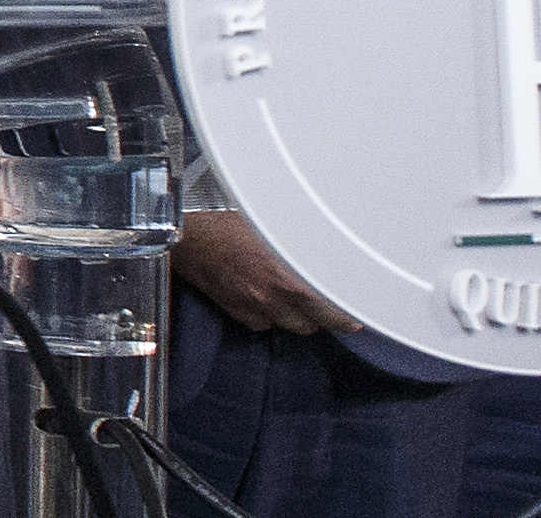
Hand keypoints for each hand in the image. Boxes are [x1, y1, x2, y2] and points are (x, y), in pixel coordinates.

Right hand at [172, 211, 362, 334]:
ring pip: (289, 325)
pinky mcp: (235, 311)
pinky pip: (263, 323)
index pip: (333, 311)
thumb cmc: (223, 214)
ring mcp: (253, 308)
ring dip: (296, 314)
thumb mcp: (271, 220)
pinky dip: (269, 314)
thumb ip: (301, 239)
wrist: (183, 230)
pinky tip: (267, 295)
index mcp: (288, 276)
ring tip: (295, 295)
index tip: (357, 317)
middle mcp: (273, 298)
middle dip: (323, 314)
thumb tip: (326, 236)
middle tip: (330, 304)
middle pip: (314, 323)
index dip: (348, 316)